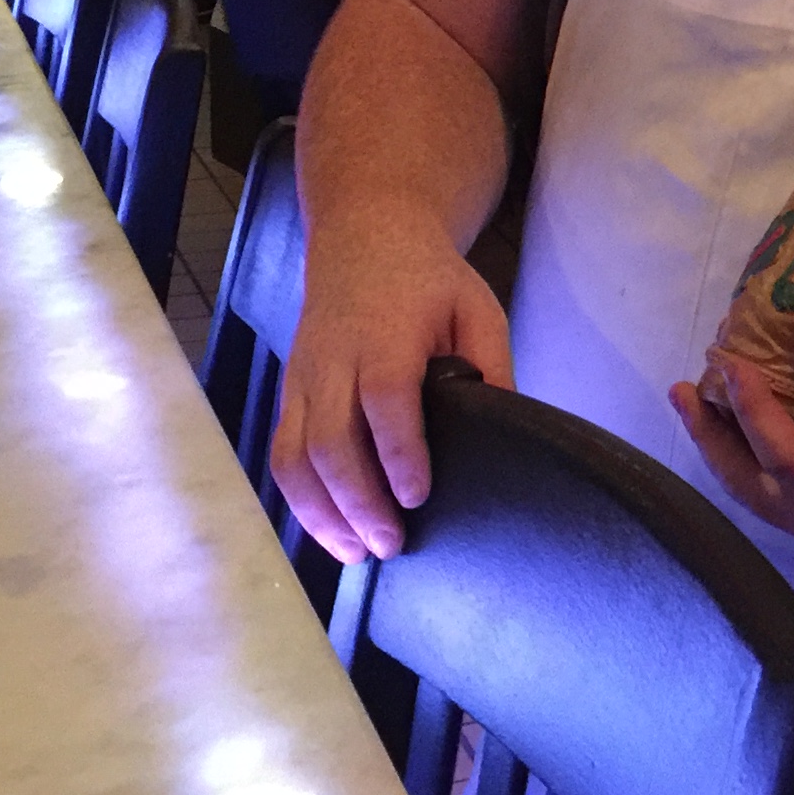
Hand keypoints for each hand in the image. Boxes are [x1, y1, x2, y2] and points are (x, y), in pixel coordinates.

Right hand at [270, 242, 513, 562]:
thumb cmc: (428, 282)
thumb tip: (509, 427)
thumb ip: (491, 364)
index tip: (419, 496)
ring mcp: (302, 379)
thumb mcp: (475, 307)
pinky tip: (331, 532)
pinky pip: (283, 454)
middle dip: (358, 501)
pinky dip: (301, 500)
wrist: (364, 240)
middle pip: (330, 439)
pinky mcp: (289, 394)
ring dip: (322, 513)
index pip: (385, 398)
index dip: (398, 451)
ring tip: (358, 553)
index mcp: (384, 335)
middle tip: (392, 543)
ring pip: (294, 455)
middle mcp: (333, 361)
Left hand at [669, 347, 793, 571]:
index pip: (788, 459)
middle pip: (752, 485)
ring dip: (722, 451)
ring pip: (757, 496)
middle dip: (713, 437)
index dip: (754, 413)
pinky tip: (741, 429)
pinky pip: (774, 495)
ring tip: (695, 403)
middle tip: (684, 387)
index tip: (730, 366)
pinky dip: (748, 461)